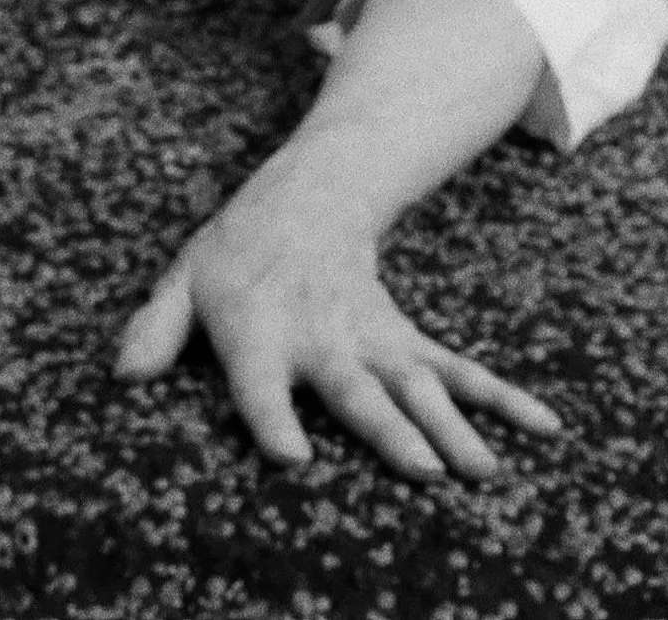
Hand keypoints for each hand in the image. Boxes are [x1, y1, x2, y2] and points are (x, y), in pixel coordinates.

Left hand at [115, 159, 562, 480]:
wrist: (310, 193)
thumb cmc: (236, 254)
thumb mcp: (185, 278)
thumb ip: (155, 327)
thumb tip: (122, 376)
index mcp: (258, 328)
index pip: (259, 380)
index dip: (272, 418)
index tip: (293, 459)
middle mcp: (323, 339)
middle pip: (355, 390)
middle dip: (389, 432)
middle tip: (424, 474)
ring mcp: (374, 342)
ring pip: (418, 387)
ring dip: (454, 427)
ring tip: (484, 474)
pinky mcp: (407, 344)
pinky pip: (460, 373)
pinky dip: (504, 398)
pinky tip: (545, 428)